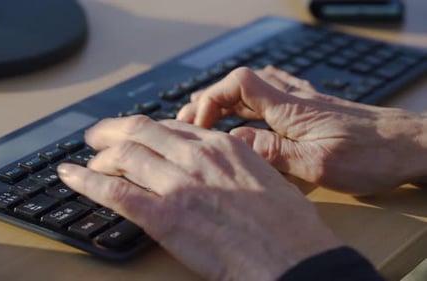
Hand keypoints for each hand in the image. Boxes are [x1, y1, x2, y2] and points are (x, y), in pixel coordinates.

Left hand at [58, 116, 340, 280]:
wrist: (295, 259)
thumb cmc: (288, 227)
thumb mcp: (267, 179)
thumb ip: (237, 166)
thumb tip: (219, 168)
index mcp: (224, 147)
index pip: (173, 128)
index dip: (148, 130)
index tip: (138, 135)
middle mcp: (197, 157)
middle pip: (142, 131)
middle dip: (114, 131)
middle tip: (98, 135)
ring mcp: (179, 184)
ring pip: (125, 155)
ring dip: (99, 153)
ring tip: (85, 156)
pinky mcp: (164, 216)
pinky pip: (114, 190)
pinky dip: (86, 180)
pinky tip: (70, 175)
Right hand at [177, 66, 426, 194]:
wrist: (411, 145)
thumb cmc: (371, 155)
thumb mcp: (317, 163)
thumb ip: (273, 150)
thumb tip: (234, 141)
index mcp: (289, 108)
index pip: (239, 84)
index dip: (212, 98)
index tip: (200, 123)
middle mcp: (293, 99)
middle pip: (240, 87)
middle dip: (209, 102)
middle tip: (190, 122)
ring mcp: (303, 103)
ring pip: (254, 92)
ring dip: (227, 102)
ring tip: (207, 118)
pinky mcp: (313, 111)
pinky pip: (273, 96)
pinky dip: (251, 101)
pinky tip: (248, 109)